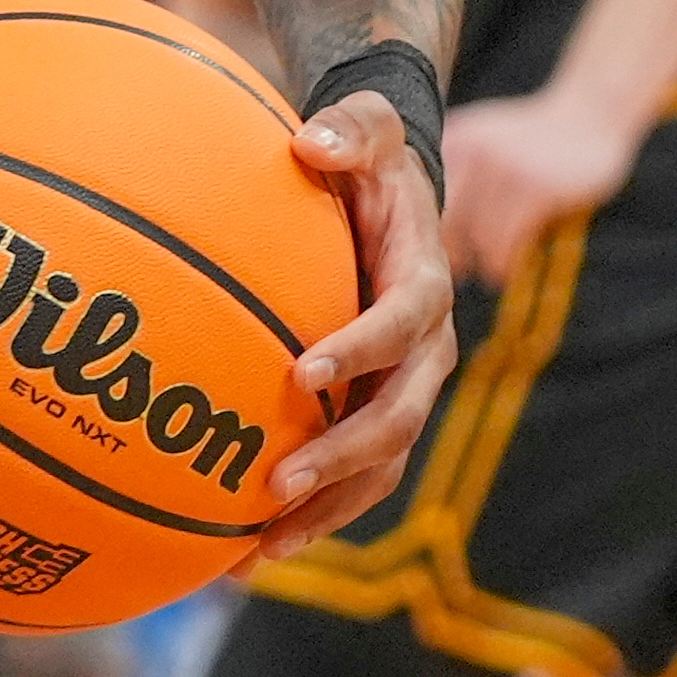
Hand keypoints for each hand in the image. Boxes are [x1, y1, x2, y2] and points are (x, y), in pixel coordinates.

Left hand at [251, 89, 456, 561]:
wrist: (394, 195)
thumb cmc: (369, 158)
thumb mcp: (369, 128)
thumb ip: (351, 128)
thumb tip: (313, 140)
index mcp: (423, 284)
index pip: (400, 323)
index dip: (359, 349)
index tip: (301, 371)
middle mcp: (425, 349)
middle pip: (397, 418)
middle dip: (342, 456)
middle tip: (278, 481)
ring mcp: (404, 389)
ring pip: (380, 464)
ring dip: (328, 507)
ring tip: (261, 546)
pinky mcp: (376, 410)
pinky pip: (355, 474)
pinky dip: (314, 512)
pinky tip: (250, 548)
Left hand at [438, 90, 639, 286]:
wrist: (589, 112)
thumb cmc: (536, 136)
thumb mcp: (486, 138)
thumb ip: (458, 169)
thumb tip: (433, 223)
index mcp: (453, 141)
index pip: (424, 197)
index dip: (426, 230)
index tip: (431, 253)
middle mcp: (470, 152)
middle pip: (443, 217)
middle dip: (448, 249)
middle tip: (457, 272)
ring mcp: (503, 170)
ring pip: (473, 233)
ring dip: (477, 262)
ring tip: (484, 275)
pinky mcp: (536, 189)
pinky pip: (506, 239)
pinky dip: (501, 263)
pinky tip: (502, 272)